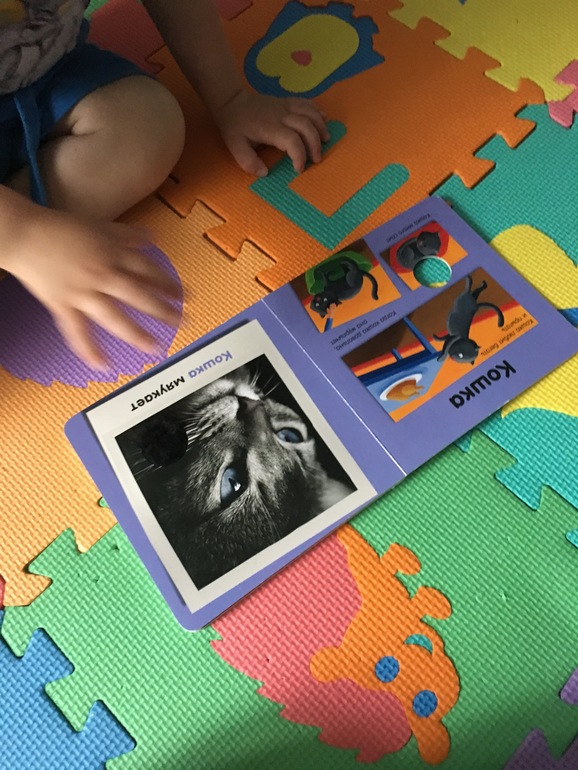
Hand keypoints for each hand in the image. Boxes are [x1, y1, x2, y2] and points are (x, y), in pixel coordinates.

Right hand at [5, 208, 180, 369]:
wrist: (24, 234)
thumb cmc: (59, 227)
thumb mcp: (100, 225)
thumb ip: (127, 234)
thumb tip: (152, 237)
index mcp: (112, 254)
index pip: (148, 271)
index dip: (168, 284)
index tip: (184, 296)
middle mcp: (102, 274)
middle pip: (138, 295)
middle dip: (163, 310)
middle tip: (182, 321)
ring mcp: (83, 292)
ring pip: (114, 317)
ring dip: (136, 333)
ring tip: (154, 347)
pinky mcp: (63, 305)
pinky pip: (78, 331)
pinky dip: (89, 350)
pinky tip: (103, 365)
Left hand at [213, 90, 329, 175]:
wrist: (231, 101)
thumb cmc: (234, 126)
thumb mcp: (234, 146)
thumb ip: (248, 162)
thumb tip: (264, 173)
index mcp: (270, 128)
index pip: (292, 140)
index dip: (299, 155)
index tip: (299, 169)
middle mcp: (281, 115)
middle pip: (306, 126)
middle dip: (315, 144)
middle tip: (317, 159)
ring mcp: (285, 106)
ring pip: (310, 113)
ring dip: (320, 127)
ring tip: (326, 140)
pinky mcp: (287, 101)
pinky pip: (306, 103)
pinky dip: (318, 111)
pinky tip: (324, 119)